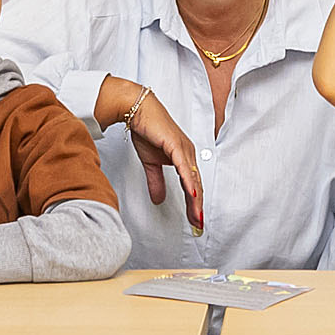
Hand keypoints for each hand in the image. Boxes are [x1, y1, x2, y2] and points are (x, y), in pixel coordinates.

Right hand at [110, 83, 207, 228]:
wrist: (136, 108)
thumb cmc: (146, 129)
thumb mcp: (151, 163)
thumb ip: (156, 181)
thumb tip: (158, 199)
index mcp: (184, 157)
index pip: (192, 185)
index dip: (194, 204)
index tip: (194, 221)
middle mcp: (188, 154)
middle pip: (196, 185)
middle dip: (197, 208)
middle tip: (198, 225)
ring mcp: (184, 149)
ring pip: (193, 179)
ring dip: (196, 200)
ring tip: (197, 217)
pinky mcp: (176, 145)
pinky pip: (184, 167)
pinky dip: (189, 182)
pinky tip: (193, 195)